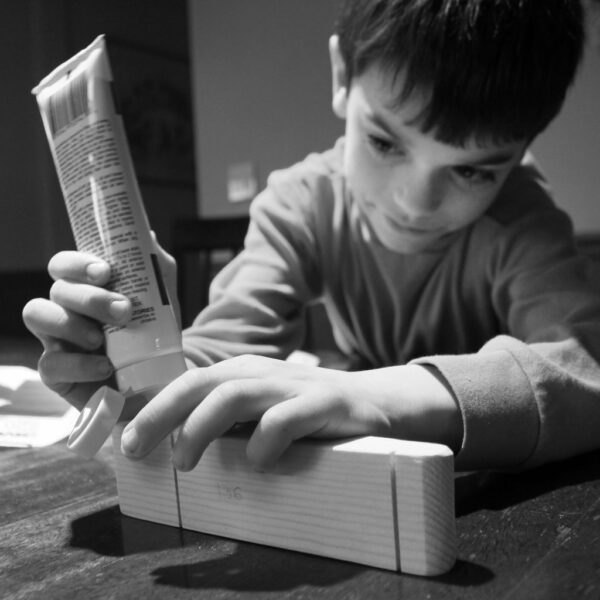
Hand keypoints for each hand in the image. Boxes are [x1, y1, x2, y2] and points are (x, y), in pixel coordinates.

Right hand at [22, 235, 177, 409]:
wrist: (158, 381)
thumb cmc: (152, 335)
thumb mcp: (161, 299)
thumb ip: (155, 268)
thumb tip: (146, 235)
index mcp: (85, 288)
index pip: (64, 265)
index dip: (77, 263)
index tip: (105, 272)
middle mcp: (65, 310)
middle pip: (57, 289)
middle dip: (89, 297)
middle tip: (123, 310)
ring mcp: (56, 340)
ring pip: (37, 315)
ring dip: (71, 323)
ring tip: (102, 339)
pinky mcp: (57, 374)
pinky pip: (50, 364)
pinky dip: (79, 364)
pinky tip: (105, 367)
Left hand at [120, 355, 461, 471]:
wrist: (379, 402)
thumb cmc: (311, 412)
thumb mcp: (266, 410)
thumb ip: (230, 420)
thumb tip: (176, 444)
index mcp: (246, 372)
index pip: (190, 381)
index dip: (153, 407)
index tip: (125, 440)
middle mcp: (266, 372)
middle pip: (204, 383)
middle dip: (162, 413)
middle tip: (137, 450)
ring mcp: (296, 385)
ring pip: (237, 394)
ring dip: (202, 427)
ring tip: (185, 462)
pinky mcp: (327, 403)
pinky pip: (287, 417)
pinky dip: (264, 441)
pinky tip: (258, 463)